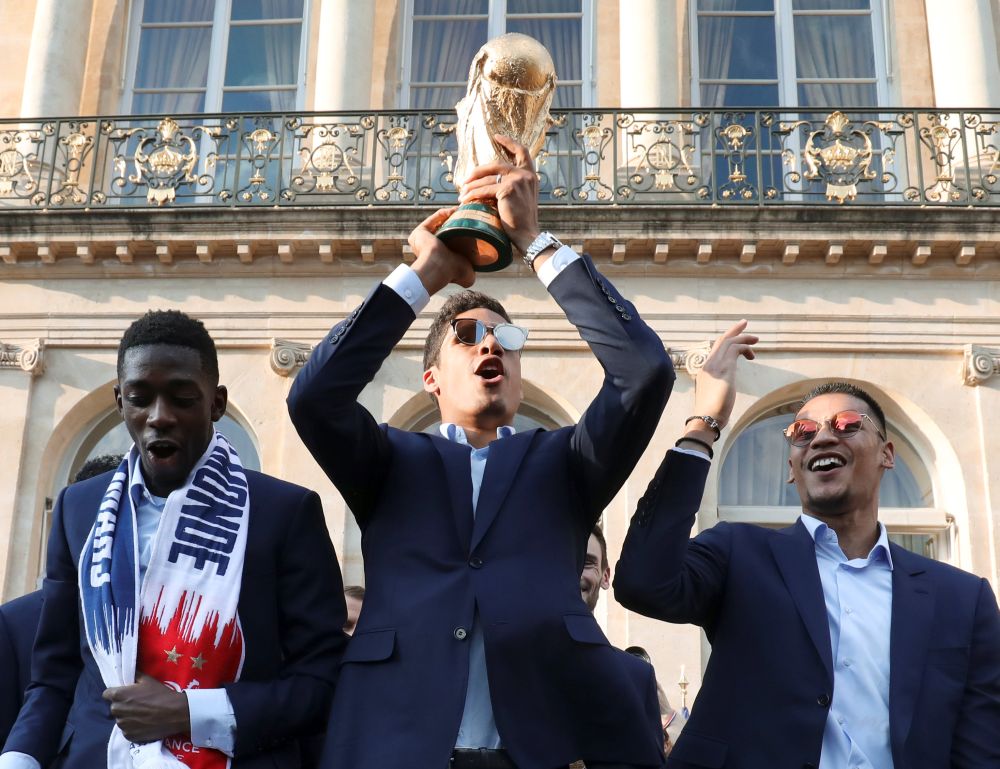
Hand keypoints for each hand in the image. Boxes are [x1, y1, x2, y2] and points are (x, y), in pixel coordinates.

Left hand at [103, 673, 189, 742]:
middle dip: (121, 705)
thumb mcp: (148, 680)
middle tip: (136, 704)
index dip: (115, 693)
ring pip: (120, 719)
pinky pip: (126, 730)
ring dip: (127, 716)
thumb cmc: (160, 694)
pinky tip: (143, 723)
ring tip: (141, 714)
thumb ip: (134, 676)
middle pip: (114, 707)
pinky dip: (132, 727)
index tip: (124, 693)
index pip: (106, 694)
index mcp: (119, 695)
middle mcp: (117, 710)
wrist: (174, 713)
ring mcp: (122, 724)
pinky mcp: (128, 735)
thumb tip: (128, 673)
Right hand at [408, 206, 474, 293]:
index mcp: (441, 259)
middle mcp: (430, 250)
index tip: (472, 229)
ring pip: (438, 225)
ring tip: (462, 211)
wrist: (440, 267)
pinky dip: (443, 214)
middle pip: (444, 232)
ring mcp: (423, 241)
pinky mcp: (419, 233)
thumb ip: (473, 273)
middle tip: (467, 217)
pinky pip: (433, 220)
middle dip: (455, 224)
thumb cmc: (454, 273)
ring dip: (449, 217)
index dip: (462, 236)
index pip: (451, 245)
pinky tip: (454, 211)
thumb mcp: (468, 276)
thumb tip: (476, 273)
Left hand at [458, 135, 540, 253]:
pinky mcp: (508, 189)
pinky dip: (472, 195)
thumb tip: (488, 182)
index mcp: (531, 175)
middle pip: (496, 164)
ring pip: (487, 178)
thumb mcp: (520, 198)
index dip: (508, 142)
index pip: (521, 151)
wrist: (528, 235)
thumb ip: (511, 186)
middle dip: (478, 171)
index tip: (496, 136)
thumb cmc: (521, 221)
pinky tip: (465, 200)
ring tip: (462, 194)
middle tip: (466, 178)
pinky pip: (484, 189)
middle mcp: (526, 174)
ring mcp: (517, 180)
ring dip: (471, 186)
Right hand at [691, 320, 757, 429]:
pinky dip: (745, 348)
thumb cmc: (710, 412)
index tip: (736, 334)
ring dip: (744, 338)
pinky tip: (752, 355)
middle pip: (721, 340)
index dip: (726, 338)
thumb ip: (718, 386)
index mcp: (705, 369)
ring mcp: (715, 365)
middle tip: (745, 323)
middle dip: (734, 330)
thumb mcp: (714, 395)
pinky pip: (736, 349)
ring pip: (729, 342)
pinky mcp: (725, 368)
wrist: (705, 418)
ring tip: (756, 339)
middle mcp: (708, 364)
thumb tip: (723, 388)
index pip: (715, 348)